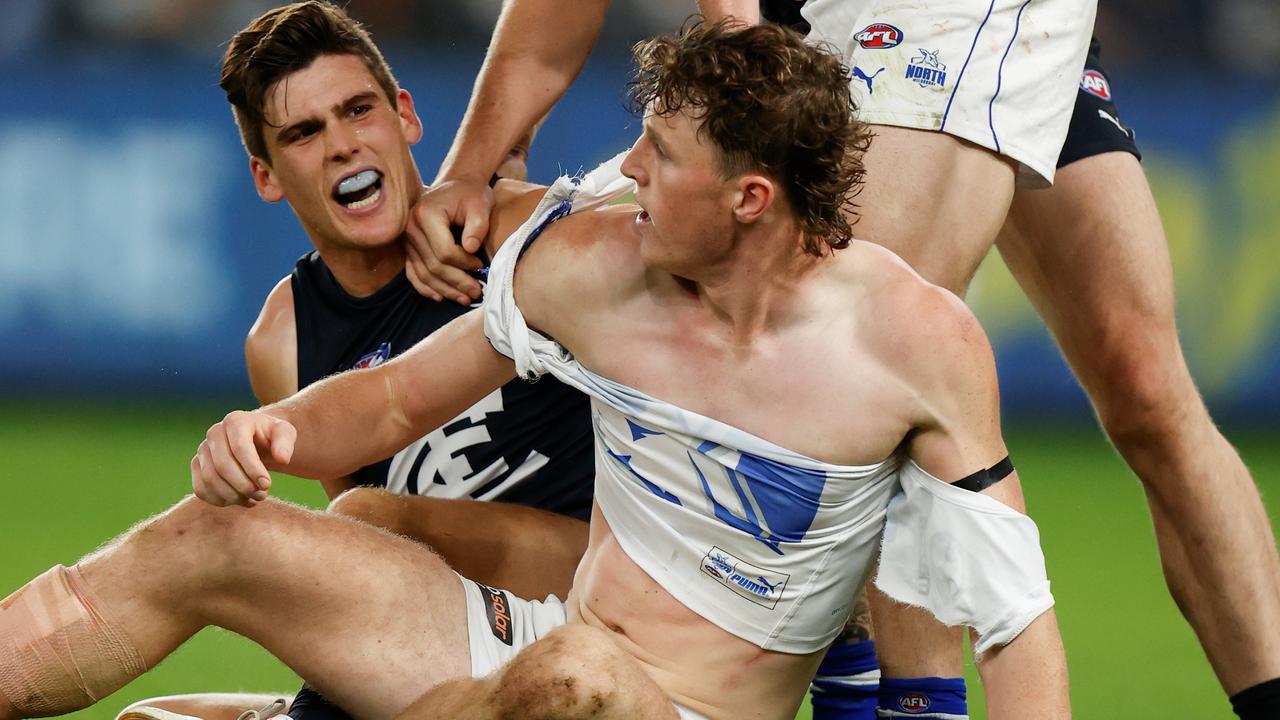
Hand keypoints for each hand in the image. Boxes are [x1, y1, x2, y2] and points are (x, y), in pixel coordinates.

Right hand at [191, 410, 295, 507]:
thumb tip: (282, 459)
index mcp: (236, 421)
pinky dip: (220, 500)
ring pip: (210, 479)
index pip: (239, 447)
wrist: (255, 439)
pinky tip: (240, 500)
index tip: (267, 485)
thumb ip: (285, 443)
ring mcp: (203, 449)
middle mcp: (214, 433)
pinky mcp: (197, 466)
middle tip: (262, 494)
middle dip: (243, 485)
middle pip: (222, 466)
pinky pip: (200, 489)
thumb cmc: (270, 436)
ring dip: (233, 495)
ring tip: (254, 498)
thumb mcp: (285, 433)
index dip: (252, 469)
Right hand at [406, 179, 493, 304]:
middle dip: (457, 282)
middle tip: (477, 292)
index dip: (464, 263)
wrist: (456, 186)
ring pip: (423, 274)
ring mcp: (406, 240)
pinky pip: (413, 273)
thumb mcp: (480, 204)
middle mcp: (410, 228)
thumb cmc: (470, 195)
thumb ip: (478, 225)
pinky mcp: (408, 248)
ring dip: (445, 290)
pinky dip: (425, 288)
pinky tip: (440, 297)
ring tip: (465, 298)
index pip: (444, 251)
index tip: (481, 265)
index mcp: (426, 214)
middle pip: (433, 266)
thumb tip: (470, 249)